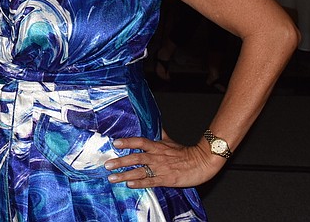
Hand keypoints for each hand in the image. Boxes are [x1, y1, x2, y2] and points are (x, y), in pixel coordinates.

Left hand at [104, 135, 221, 188]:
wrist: (201, 163)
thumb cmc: (185, 152)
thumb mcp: (170, 141)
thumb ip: (160, 134)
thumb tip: (153, 124)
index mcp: (157, 146)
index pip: (140, 141)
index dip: (127, 142)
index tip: (115, 143)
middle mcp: (156, 157)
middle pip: (136, 158)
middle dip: (120, 161)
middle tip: (107, 164)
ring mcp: (160, 169)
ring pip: (139, 171)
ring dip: (124, 174)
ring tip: (112, 177)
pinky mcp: (166, 180)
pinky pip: (150, 182)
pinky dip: (139, 183)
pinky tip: (129, 185)